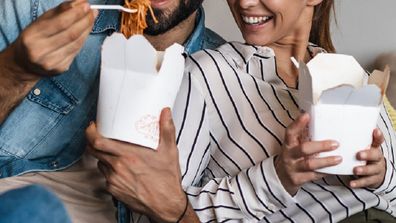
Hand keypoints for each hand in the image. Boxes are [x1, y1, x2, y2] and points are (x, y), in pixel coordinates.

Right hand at [1, 0, 96, 81]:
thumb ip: (60, 11)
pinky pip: (76, 51)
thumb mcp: (41, 21)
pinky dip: (83, 40)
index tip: (86, 5)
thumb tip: (79, 2)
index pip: (60, 23)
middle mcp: (40, 51)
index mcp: (32, 36)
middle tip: (93, 12)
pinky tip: (85, 32)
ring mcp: (51, 62)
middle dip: (85, 21)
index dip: (76, 14)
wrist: (25, 63)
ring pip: (77, 44)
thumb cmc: (34, 38)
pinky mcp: (60, 68)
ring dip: (87, 30)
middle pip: (71, 34)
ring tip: (91, 19)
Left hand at [86, 108, 187, 222]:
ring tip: (115, 154)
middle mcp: (118, 168)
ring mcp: (114, 180)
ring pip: (100, 164)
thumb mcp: (169, 151)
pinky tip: (123, 170)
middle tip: (99, 136)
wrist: (166, 205)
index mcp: (128, 155)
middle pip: (93, 151)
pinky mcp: (114, 191)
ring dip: (104, 157)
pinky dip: (111, 171)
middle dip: (93, 142)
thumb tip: (166, 112)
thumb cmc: (167, 179)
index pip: (98, 142)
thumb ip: (167, 129)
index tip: (93, 126)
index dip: (90, 132)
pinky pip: (106, 177)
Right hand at [275, 113, 341, 194]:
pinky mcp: (298, 179)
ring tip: (339, 158)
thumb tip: (313, 116)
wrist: (282, 177)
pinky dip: (325, 172)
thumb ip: (302, 134)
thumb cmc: (293, 156)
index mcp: (288, 144)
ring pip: (310, 164)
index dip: (298, 124)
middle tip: (335, 144)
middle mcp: (289, 155)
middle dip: (320, 146)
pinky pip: (314, 176)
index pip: (290, 132)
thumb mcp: (294, 145)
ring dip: (326, 161)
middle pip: (303, 149)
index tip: (307, 115)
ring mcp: (293, 168)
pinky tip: (335, 170)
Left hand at [350, 128, 385, 188]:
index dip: (377, 136)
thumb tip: (333, 129)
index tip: (375, 131)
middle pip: (376, 155)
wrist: (374, 173)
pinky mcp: (373, 180)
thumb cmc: (363, 157)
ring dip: (364, 170)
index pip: (378, 141)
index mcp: (373, 148)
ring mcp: (376, 169)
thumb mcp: (361, 148)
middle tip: (358, 154)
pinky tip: (351, 183)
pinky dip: (358, 183)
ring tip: (355, 170)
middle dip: (367, 154)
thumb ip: (352, 141)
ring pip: (372, 169)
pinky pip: (366, 182)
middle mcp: (377, 158)